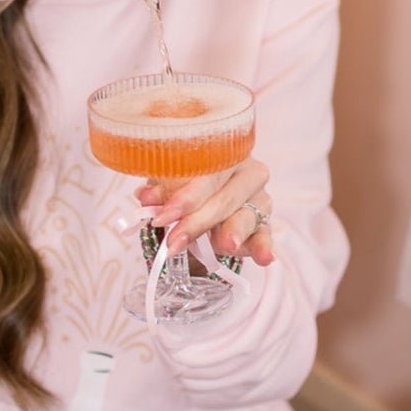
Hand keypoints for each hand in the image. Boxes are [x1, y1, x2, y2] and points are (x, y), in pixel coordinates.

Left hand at [137, 156, 275, 267]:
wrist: (206, 193)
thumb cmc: (189, 181)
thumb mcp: (171, 181)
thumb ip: (161, 189)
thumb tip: (146, 197)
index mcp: (226, 152)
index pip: (208, 175)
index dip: (186, 197)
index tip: (163, 217)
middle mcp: (248, 172)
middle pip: (225, 198)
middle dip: (198, 222)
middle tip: (175, 241)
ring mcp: (259, 198)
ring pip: (247, 216)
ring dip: (234, 232)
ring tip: (226, 246)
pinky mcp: (264, 222)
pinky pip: (265, 235)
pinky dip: (263, 247)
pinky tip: (264, 257)